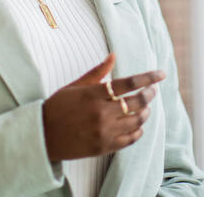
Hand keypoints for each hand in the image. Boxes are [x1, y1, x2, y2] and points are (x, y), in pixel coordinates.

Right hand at [42, 53, 165, 161]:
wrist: (42, 135)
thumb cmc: (57, 106)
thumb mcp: (75, 86)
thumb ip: (97, 72)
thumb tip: (114, 55)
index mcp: (93, 94)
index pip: (129, 83)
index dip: (148, 78)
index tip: (161, 74)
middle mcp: (101, 113)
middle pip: (137, 102)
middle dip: (150, 94)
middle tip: (152, 90)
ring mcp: (103, 132)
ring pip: (137, 121)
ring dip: (146, 112)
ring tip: (146, 107)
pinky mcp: (104, 147)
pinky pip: (130, 139)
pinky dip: (138, 131)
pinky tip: (137, 125)